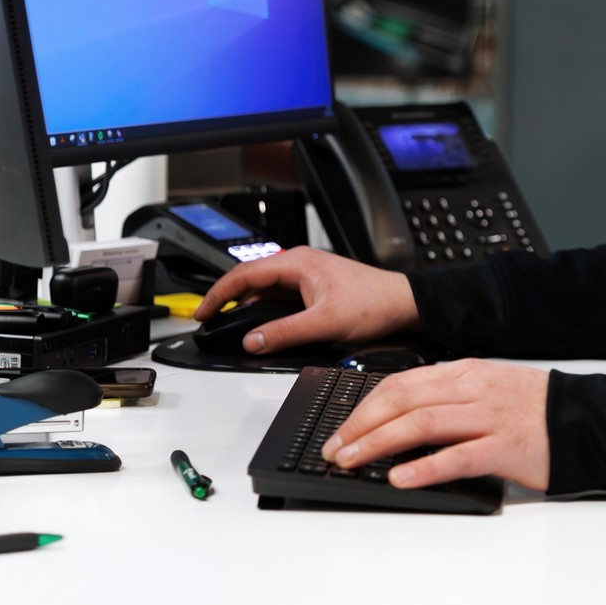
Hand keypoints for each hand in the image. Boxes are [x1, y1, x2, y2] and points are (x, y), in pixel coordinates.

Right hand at [192, 246, 417, 353]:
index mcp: (297, 263)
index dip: (218, 294)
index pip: (244, 274)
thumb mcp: (324, 323)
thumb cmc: (374, 303)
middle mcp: (300, 264)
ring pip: (266, 288)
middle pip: (251, 279)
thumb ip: (284, 333)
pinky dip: (265, 309)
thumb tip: (252, 341)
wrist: (404, 303)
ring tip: (228, 323)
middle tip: (208, 318)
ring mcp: (307, 275)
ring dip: (246, 304)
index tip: (201, 311)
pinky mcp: (315, 287)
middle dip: (227, 298)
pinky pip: (280, 296)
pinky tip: (261, 325)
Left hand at [322, 359, 550, 490]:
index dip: (364, 406)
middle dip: (361, 424)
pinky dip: (424, 467)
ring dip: (379, 443)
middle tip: (335, 448)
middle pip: (403, 399)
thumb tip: (401, 417)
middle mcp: (474, 390)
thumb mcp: (489, 389)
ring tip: (353, 460)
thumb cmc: (536, 411)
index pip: (402, 382)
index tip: (341, 428)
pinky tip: (401, 478)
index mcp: (467, 373)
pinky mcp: (505, 448)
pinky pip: (458, 456)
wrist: (587, 419)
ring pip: (422, 423)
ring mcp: (490, 418)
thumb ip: (451, 397)